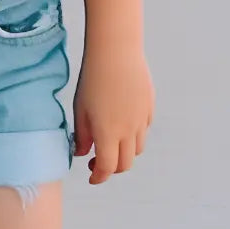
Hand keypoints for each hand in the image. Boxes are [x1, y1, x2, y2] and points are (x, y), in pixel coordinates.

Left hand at [73, 48, 153, 183]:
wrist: (116, 51)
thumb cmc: (92, 78)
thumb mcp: (80, 108)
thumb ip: (81, 135)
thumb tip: (82, 153)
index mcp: (108, 133)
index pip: (107, 167)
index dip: (98, 177)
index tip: (91, 177)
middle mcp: (129, 131)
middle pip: (125, 163)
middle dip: (111, 168)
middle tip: (97, 161)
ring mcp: (142, 119)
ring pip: (137, 149)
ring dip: (124, 152)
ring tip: (109, 141)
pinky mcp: (149, 107)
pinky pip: (144, 130)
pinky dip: (134, 135)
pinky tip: (121, 123)